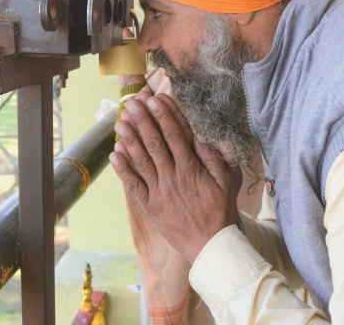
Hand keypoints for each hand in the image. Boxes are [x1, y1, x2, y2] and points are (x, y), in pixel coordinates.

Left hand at [110, 90, 242, 262]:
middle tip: (133, 103)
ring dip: (130, 139)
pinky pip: (134, 185)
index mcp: (193, 168)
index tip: (155, 99)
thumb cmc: (221, 211)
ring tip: (120, 122)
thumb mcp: (228, 182)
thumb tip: (210, 135)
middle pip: (155, 143)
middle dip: (143, 120)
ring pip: (142, 160)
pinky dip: (123, 169)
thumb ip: (219, 157)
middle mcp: (173, 176)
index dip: (165, 115)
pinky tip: (115, 153)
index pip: (176, 135)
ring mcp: (160, 191)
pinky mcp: (151, 205)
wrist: (210, 244)